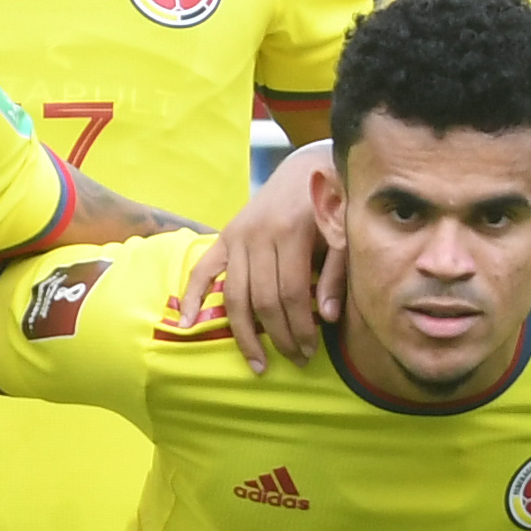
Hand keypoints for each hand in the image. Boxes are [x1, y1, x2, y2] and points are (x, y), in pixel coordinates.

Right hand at [183, 136, 344, 373]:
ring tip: (258, 362)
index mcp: (290, 231)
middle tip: (296, 360)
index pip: (291, 293)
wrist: (306, 168)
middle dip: (278, 336)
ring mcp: (237, 235)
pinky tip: (187, 324)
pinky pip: (203, 270)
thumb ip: (335, 273)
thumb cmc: (333, 204)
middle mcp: (258, 234)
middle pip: (263, 299)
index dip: (300, 327)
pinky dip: (192, 296)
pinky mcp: (225, 236)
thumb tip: (326, 317)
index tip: (310, 351)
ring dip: (244, 333)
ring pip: (235, 294)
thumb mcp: (344, 232)